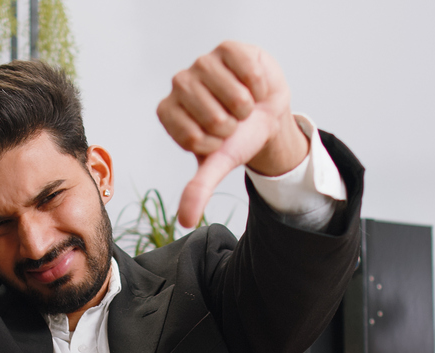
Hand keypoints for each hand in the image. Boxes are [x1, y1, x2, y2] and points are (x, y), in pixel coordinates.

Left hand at [157, 41, 309, 227]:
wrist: (265, 114)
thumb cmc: (236, 137)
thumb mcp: (219, 163)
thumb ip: (199, 188)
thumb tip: (185, 220)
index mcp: (169, 112)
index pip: (192, 136)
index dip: (214, 143)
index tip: (218, 139)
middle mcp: (180, 84)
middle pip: (211, 115)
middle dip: (231, 126)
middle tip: (233, 121)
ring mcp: (202, 63)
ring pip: (231, 93)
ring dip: (246, 106)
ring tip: (244, 104)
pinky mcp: (227, 49)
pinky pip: (246, 70)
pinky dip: (257, 85)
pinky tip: (253, 87)